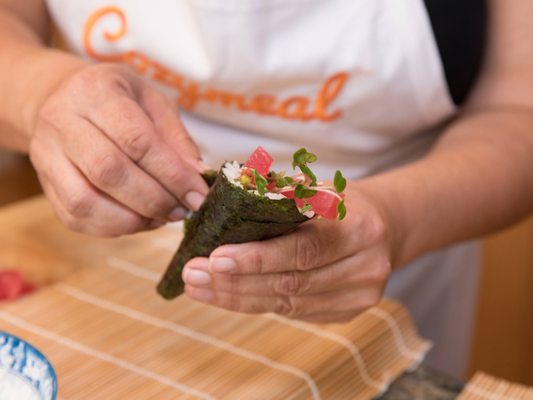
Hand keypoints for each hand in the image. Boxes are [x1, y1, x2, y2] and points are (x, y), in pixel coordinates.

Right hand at [30, 63, 207, 235]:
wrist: (61, 99)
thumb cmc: (118, 101)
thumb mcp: (154, 104)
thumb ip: (177, 140)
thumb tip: (197, 177)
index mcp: (96, 92)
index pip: (136, 140)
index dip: (171, 174)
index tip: (197, 196)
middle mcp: (62, 121)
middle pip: (108, 171)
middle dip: (154, 200)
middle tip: (181, 210)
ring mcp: (46, 155)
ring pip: (84, 201)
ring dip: (132, 219)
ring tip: (161, 218)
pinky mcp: (45, 184)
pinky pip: (75, 217)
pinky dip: (113, 228)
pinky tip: (138, 220)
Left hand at [182, 184, 391, 322]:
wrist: (384, 227)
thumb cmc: (340, 204)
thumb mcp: (318, 188)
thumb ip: (281, 195)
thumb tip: (228, 196)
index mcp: (359, 228)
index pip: (303, 249)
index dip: (258, 259)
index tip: (215, 258)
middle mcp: (365, 267)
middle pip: (292, 283)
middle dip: (236, 282)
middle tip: (193, 274)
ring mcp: (359, 295)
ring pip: (289, 305)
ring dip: (237, 297)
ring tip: (199, 287)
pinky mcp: (347, 313)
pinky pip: (294, 314)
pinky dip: (256, 304)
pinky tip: (226, 295)